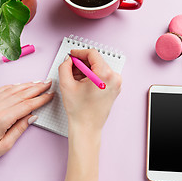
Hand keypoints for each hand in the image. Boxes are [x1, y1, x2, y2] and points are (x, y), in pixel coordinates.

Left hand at [0, 81, 53, 180]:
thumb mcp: (5, 146)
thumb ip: (20, 129)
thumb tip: (32, 116)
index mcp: (1, 119)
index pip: (27, 105)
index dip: (41, 99)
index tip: (50, 95)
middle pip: (21, 94)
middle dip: (37, 88)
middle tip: (48, 83)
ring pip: (12, 90)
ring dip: (27, 85)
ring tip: (38, 82)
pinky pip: (1, 90)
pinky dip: (12, 86)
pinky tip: (20, 85)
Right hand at [59, 49, 121, 180]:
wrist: (87, 127)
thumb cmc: (79, 111)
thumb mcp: (66, 85)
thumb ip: (64, 66)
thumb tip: (68, 60)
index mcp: (105, 74)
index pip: (92, 54)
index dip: (79, 52)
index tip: (72, 55)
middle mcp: (114, 77)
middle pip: (96, 61)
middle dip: (82, 63)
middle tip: (70, 68)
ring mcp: (116, 83)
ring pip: (99, 68)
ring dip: (86, 70)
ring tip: (75, 79)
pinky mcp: (115, 88)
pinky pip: (103, 76)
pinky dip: (92, 76)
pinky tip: (82, 84)